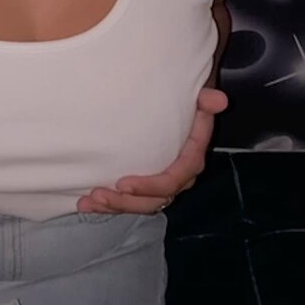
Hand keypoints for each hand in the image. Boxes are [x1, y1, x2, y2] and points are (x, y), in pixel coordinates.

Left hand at [77, 86, 228, 215]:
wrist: (182, 105)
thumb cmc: (187, 101)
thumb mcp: (197, 98)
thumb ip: (205, 101)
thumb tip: (218, 100)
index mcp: (190, 159)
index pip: (173, 179)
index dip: (150, 185)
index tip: (123, 183)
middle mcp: (178, 176)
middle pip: (154, 199)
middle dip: (126, 202)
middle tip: (98, 194)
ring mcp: (162, 183)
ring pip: (141, 204)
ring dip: (115, 206)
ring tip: (88, 201)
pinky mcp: (147, 183)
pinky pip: (131, 200)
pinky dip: (109, 204)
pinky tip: (86, 203)